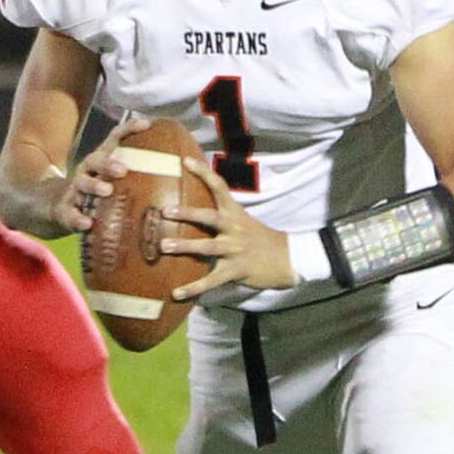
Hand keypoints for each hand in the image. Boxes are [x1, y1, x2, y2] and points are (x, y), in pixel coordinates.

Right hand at [49, 114, 151, 233]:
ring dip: (95, 185)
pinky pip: (71, 214)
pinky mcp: (65, 210)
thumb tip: (177, 172)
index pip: (114, 139)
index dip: (129, 129)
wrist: (60, 208)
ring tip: (107, 190)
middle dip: (109, 163)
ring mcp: (74, 190)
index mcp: (101, 160)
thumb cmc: (97, 192)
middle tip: (123, 170)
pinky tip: (88, 223)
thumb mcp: (112, 180)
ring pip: (82, 183)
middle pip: (96, 160)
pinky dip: (79, 218)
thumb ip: (138, 176)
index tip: (147, 124)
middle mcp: (87, 170)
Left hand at [164, 158, 294, 299]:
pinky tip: (176, 293)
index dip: (203, 173)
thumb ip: (221, 214)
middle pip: (209, 217)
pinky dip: (193, 287)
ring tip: (163, 246)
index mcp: (235, 213)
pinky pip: (211, 280)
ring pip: (207, 247)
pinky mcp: (236, 271)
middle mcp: (234, 229)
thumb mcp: (243, 220)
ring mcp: (235, 250)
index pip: (219, 187)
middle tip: (165, 211)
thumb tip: (193, 207)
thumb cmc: (260, 238)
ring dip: (184, 247)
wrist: (289, 259)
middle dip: (187, 213)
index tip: (185, 161)